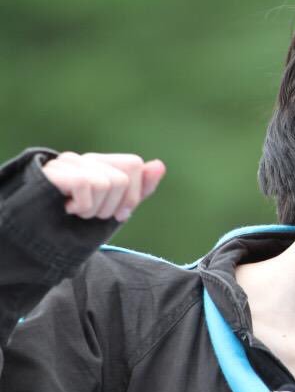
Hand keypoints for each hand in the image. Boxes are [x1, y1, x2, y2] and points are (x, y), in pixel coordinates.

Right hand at [40, 151, 165, 221]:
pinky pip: (88, 185)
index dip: (133, 194)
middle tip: (93, 214)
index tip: (120, 214)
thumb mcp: (114, 208)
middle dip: (114, 206)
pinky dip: (82, 206)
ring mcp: (69, 162)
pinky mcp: (57, 171)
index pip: (134, 164)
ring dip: (96, 210)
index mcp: (101, 165)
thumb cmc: (77, 221)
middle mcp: (85, 159)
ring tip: (78, 213)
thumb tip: (159, 164)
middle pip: (123, 177)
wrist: (37, 232)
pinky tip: (67, 209)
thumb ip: (138, 190)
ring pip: (108, 183)